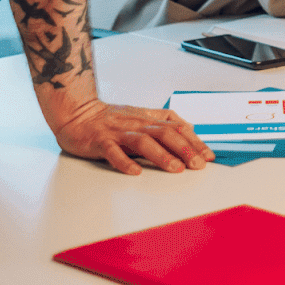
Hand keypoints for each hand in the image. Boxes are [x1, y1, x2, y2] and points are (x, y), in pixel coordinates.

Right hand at [50, 98, 214, 175]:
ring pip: (143, 142)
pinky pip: (113, 152)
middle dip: (185, 149)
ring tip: (176, 168)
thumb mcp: (140, 116)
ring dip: (162, 155)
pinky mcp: (100, 142)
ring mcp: (118, 133)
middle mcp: (136, 124)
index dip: (194, 140)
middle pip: (165, 133)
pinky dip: (125, 162)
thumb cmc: (109, 118)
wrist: (76, 112)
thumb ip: (163, 121)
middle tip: (199, 164)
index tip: (208, 155)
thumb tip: (189, 128)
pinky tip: (135, 171)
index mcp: (146, 118)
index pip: (176, 127)